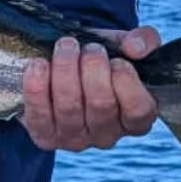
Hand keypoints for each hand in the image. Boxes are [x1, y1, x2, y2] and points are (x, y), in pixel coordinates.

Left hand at [22, 27, 160, 151]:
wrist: (64, 69)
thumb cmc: (103, 61)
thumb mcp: (126, 47)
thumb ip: (144, 41)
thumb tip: (134, 47)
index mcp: (135, 120)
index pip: (138, 110)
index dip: (126, 81)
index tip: (116, 59)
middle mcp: (107, 136)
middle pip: (101, 104)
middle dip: (93, 68)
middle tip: (88, 47)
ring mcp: (75, 140)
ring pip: (69, 108)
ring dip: (65, 70)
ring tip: (65, 47)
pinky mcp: (46, 138)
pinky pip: (39, 115)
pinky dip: (37, 87)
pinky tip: (38, 64)